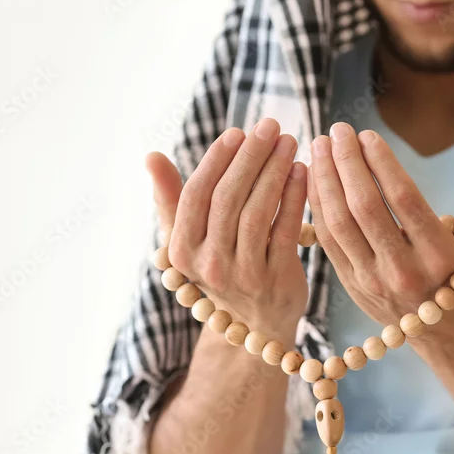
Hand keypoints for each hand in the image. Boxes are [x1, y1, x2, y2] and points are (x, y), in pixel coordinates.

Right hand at [148, 118, 308, 342]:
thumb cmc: (221, 269)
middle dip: (251, 157)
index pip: (197, 195)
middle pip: (228, 199)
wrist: (254, 326)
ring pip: (258, 211)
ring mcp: (243, 275)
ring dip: (275, 171)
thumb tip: (151, 156)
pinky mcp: (277, 279)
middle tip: (270, 126)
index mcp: (182, 251)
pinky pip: (286, 229)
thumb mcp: (189, 239)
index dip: (217, 160)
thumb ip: (171, 198)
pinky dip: (295, 196)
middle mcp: (209, 265)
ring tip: (289, 142)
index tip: (238, 132)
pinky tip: (302, 171)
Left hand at [306, 122, 453, 328]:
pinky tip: (312, 177)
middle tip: (336, 130)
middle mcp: (403, 269)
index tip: (367, 134)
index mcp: (439, 255)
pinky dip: (316, 206)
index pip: (403, 199)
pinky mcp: (351, 285)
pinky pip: (326, 241)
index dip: (382, 163)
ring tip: (319, 146)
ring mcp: (372, 281)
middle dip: (346, 164)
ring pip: (338, 224)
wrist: (448, 328)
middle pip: (364, 208)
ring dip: (324, 181)